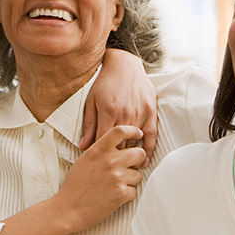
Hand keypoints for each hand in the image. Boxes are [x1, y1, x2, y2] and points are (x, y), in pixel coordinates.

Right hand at [59, 125, 145, 233]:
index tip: (138, 134)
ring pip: (138, 175)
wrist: (69, 209)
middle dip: (137, 161)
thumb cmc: (74, 187)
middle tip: (130, 167)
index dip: (133, 131)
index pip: (120, 131)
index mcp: (99, 150)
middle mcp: (110, 161)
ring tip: (115, 186)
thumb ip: (100, 152)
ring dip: (130, 181)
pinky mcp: (121, 193)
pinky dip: (126, 196)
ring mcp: (117, 177)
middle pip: (139, 153)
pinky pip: (134, 191)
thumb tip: (115, 149)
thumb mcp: (84, 161)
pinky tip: (113, 197)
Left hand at [81, 49, 156, 166]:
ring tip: (125, 168)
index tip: (98, 163)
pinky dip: (148, 149)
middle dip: (115, 158)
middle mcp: (125, 114)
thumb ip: (89, 125)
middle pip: (120, 145)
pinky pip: (151, 135)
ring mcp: (140, 113)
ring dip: (130, 155)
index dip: (101, 155)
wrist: (125, 65)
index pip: (104, 142)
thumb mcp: (91, 102)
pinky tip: (145, 160)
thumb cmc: (105, 83)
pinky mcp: (151, 111)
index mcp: (108, 112)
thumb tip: (83, 147)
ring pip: (135, 142)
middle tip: (110, 169)